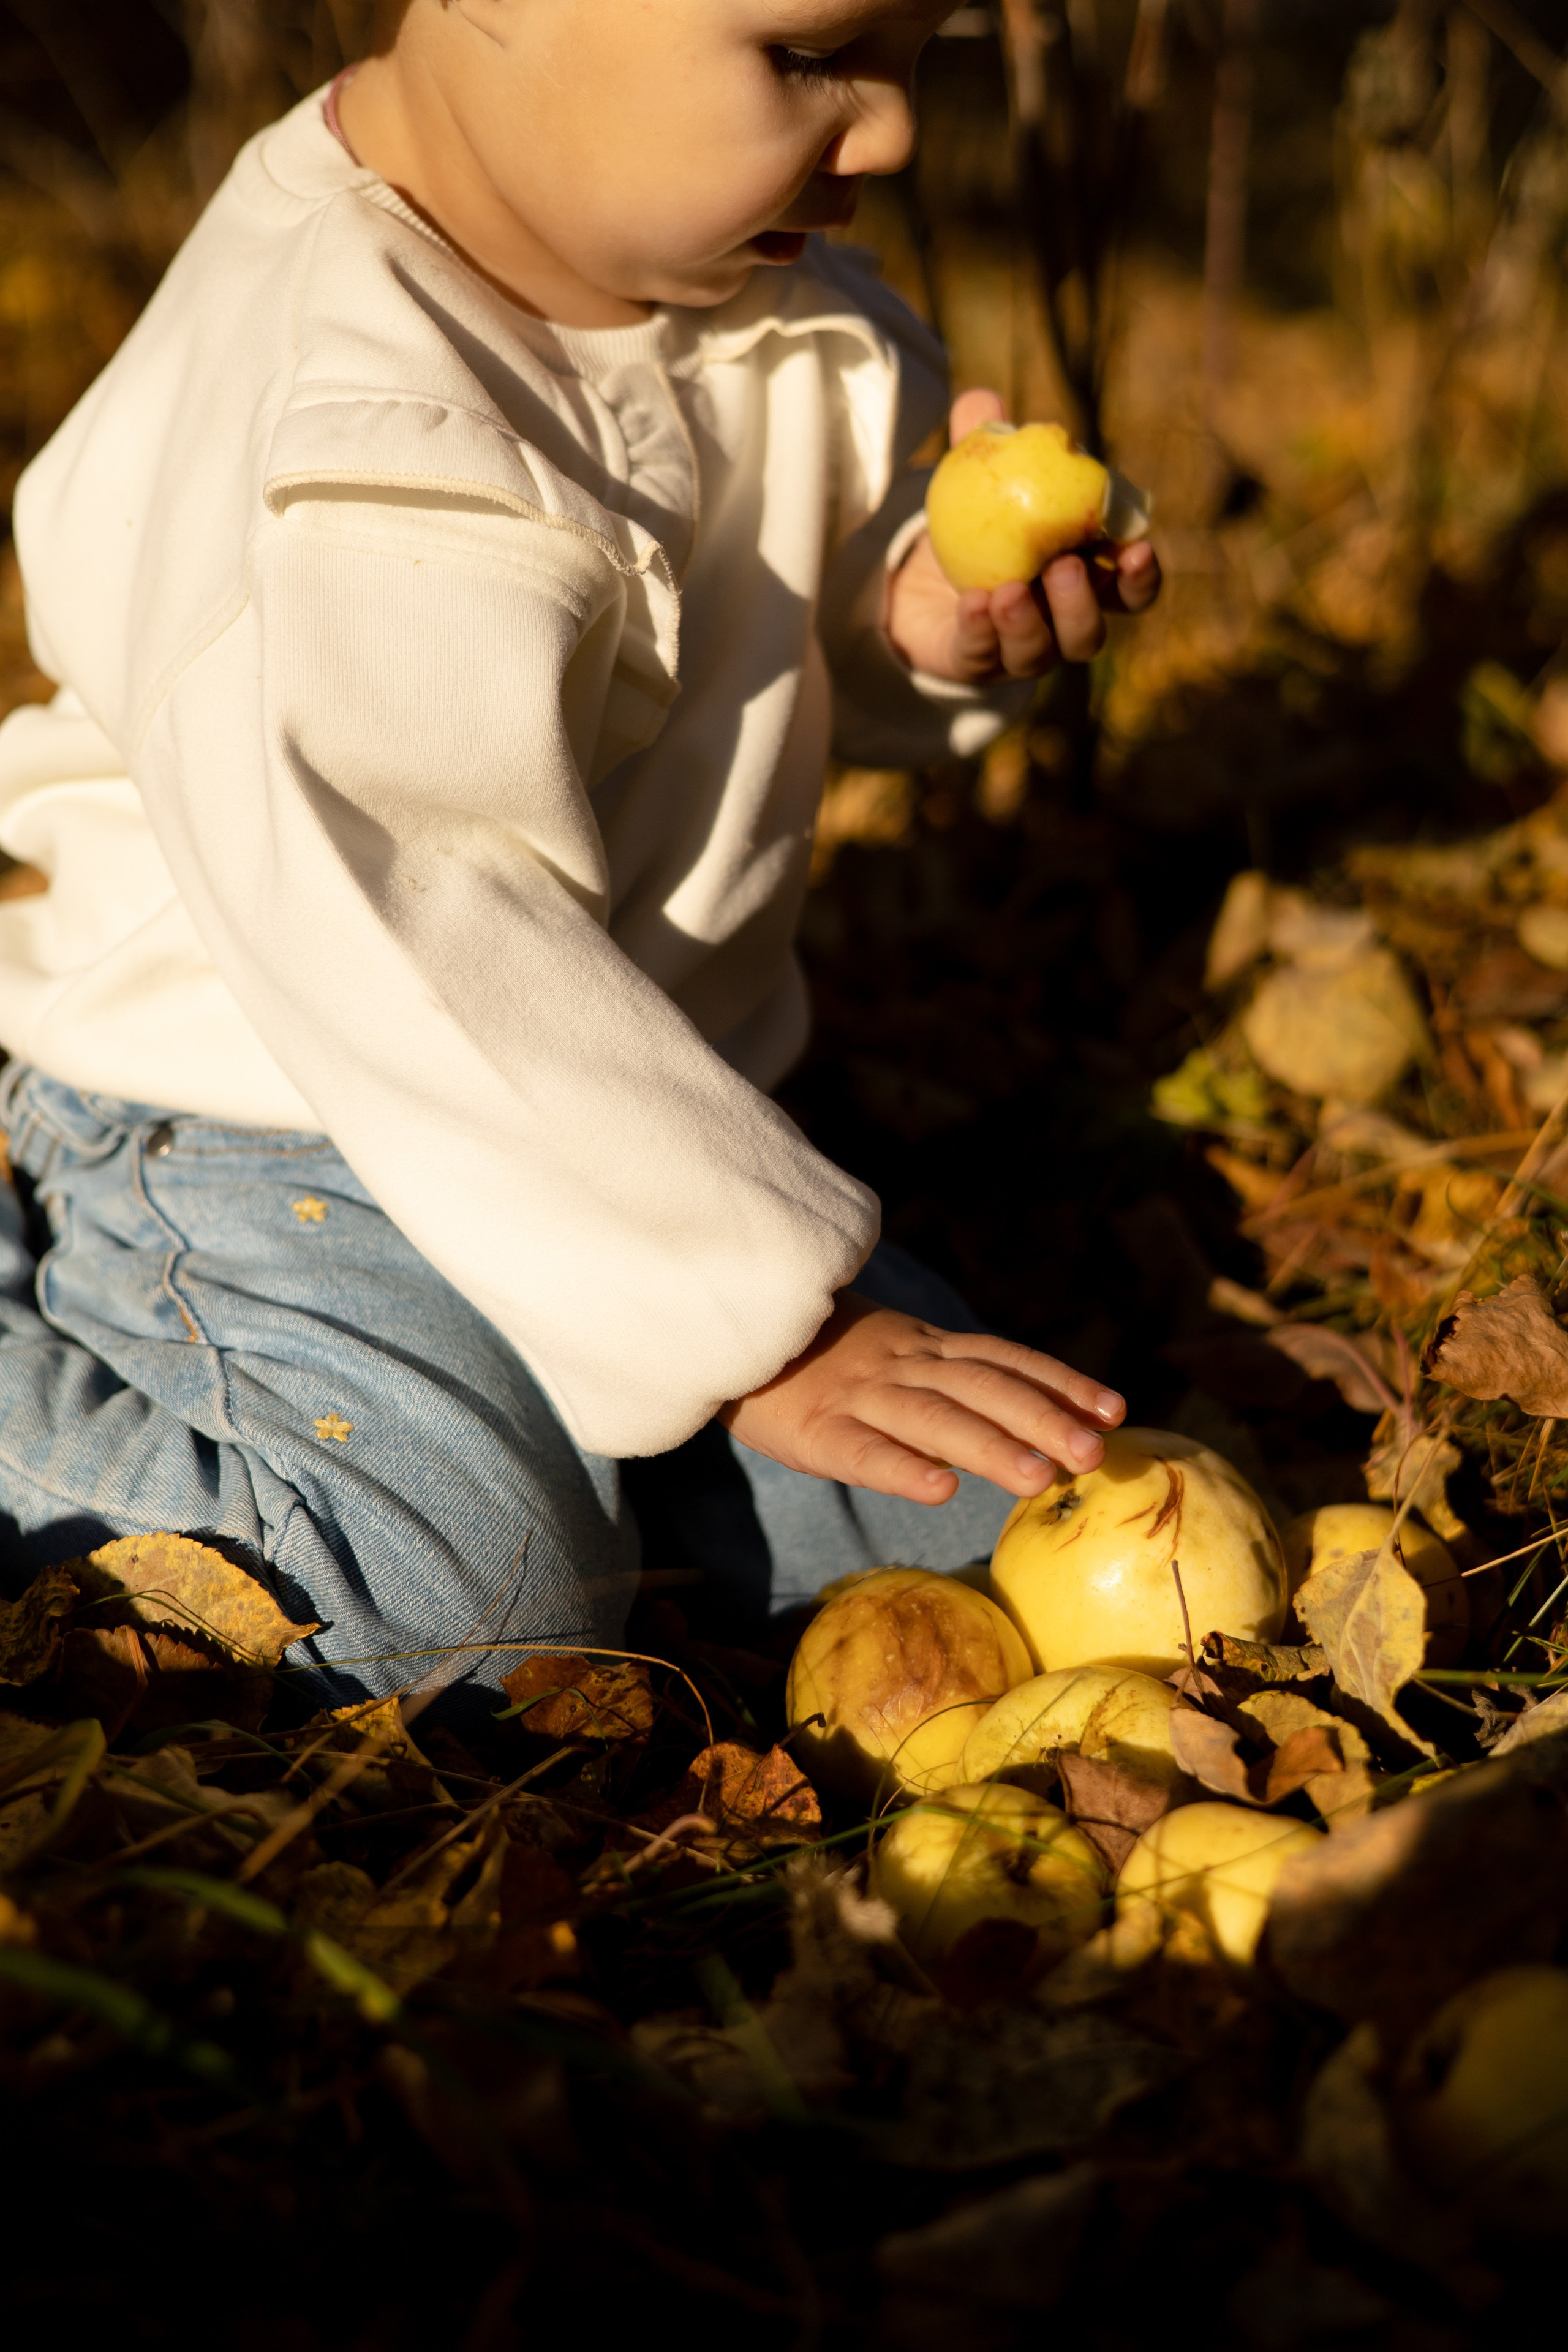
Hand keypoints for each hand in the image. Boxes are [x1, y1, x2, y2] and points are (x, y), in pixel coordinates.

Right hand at [720, 1291, 1125, 1505]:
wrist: (731, 1335)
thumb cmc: (822, 1358)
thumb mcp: (893, 1351)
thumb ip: (949, 1374)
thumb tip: (1030, 1416)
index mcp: (923, 1347)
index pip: (1004, 1360)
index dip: (1060, 1383)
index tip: (1115, 1410)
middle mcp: (901, 1365)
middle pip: (982, 1389)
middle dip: (1043, 1420)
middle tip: (1096, 1455)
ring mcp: (858, 1395)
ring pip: (933, 1419)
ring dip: (990, 1447)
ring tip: (1039, 1480)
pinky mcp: (814, 1431)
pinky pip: (863, 1451)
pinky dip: (903, 1469)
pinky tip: (941, 1490)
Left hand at [885, 388, 1160, 684]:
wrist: (920, 579)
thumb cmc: (978, 523)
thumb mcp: (981, 478)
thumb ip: (987, 441)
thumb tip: (982, 400)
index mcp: (1084, 580)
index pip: (1129, 589)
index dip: (1140, 576)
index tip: (1137, 549)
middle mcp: (1059, 624)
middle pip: (1090, 634)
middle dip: (1083, 605)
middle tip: (1064, 566)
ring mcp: (1018, 651)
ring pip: (1041, 655)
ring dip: (1032, 624)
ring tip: (1010, 590)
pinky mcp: (974, 664)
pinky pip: (982, 655)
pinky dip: (981, 632)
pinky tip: (973, 604)